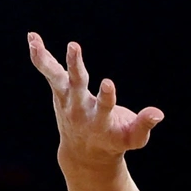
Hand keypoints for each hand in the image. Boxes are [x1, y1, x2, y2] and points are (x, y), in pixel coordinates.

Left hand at [27, 32, 163, 166]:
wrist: (85, 153)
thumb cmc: (115, 142)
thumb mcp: (133, 139)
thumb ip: (144, 125)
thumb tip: (158, 114)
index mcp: (101, 122)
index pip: (104, 107)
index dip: (106, 96)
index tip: (108, 83)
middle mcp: (81, 109)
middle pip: (77, 86)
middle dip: (76, 67)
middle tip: (74, 46)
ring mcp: (67, 100)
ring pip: (56, 78)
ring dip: (46, 60)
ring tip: (35, 42)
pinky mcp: (60, 91)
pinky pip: (49, 71)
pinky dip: (40, 55)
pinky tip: (32, 38)